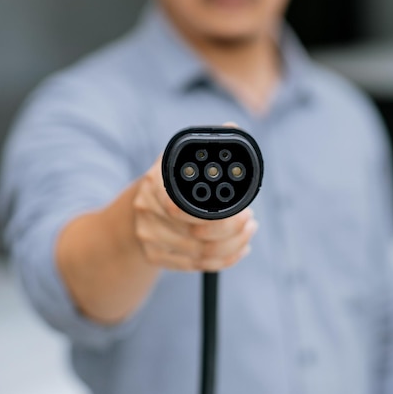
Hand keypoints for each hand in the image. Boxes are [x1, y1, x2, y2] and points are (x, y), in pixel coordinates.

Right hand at [132, 156, 257, 271]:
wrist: (142, 203)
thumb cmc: (175, 178)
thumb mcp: (186, 158)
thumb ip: (209, 146)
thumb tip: (233, 127)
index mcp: (155, 182)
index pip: (181, 206)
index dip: (217, 214)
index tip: (244, 209)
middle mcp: (147, 209)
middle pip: (197, 233)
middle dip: (233, 229)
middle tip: (249, 219)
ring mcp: (148, 235)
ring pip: (201, 253)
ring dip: (234, 244)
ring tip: (249, 229)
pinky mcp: (154, 256)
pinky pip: (196, 266)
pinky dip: (225, 260)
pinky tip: (239, 248)